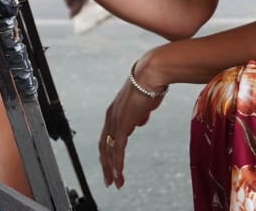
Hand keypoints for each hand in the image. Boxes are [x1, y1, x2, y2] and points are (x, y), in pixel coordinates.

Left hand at [100, 60, 164, 188]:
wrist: (151, 73)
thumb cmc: (150, 85)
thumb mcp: (143, 104)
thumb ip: (138, 114)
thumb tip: (139, 121)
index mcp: (114, 111)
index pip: (107, 137)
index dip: (108, 152)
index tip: (110, 165)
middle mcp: (111, 116)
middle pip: (104, 146)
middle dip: (106, 165)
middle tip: (109, 181)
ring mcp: (115, 120)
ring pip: (110, 151)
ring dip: (112, 169)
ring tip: (115, 183)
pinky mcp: (123, 123)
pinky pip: (118, 148)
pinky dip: (118, 163)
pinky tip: (119, 174)